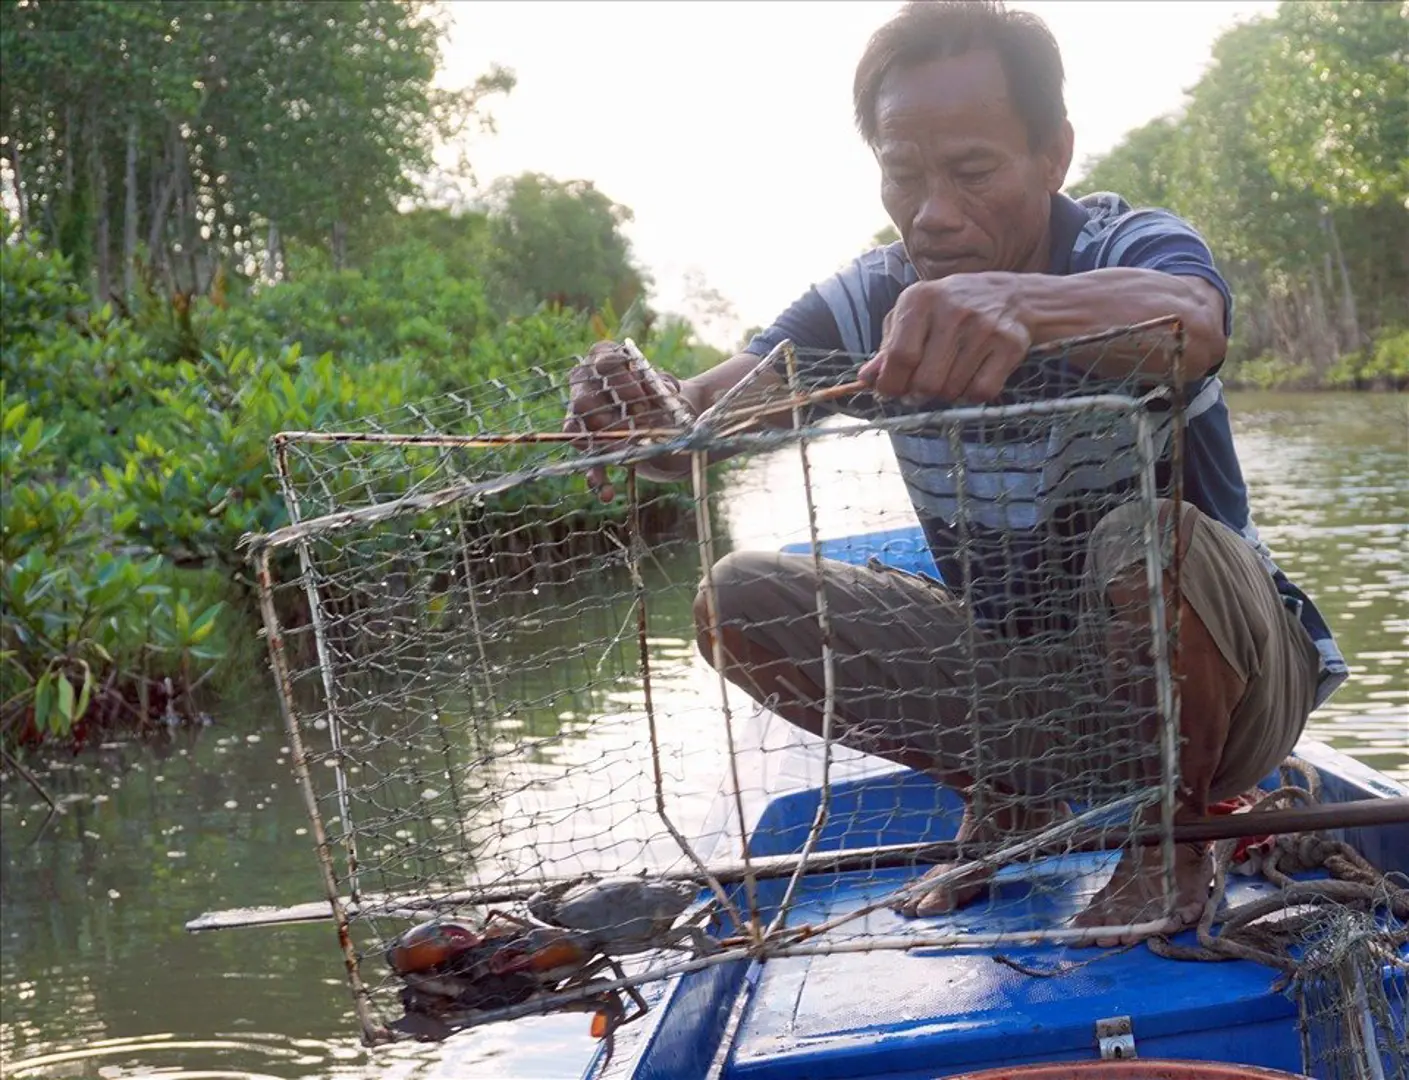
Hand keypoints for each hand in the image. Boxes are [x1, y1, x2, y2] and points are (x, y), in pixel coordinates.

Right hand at [563, 341, 689, 502]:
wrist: (665, 419)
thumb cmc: (662, 395)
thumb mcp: (668, 388)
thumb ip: (665, 387)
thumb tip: (668, 393)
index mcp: (606, 359)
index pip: (602, 358)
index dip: (621, 378)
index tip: (642, 395)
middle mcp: (586, 384)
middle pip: (583, 395)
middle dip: (606, 410)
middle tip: (633, 423)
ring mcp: (581, 415)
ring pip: (576, 426)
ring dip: (600, 439)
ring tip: (622, 451)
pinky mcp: (587, 442)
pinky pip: (584, 458)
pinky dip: (596, 476)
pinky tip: (607, 493)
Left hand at [857, 273, 1031, 403]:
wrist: (1014, 296)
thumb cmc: (952, 308)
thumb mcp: (915, 315)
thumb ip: (888, 346)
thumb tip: (866, 380)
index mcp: (921, 299)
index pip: (899, 357)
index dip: (891, 384)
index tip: (891, 392)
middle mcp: (952, 310)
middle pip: (926, 382)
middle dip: (919, 395)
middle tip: (921, 389)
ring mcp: (984, 328)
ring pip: (952, 390)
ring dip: (947, 394)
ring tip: (950, 375)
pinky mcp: (1009, 345)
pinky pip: (981, 392)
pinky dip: (972, 394)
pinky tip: (973, 377)